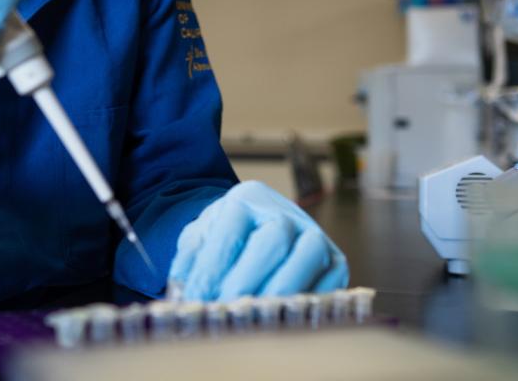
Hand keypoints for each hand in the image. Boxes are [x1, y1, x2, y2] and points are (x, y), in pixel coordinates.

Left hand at [167, 181, 347, 300]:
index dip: (213, 267)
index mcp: (248, 198)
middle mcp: (286, 211)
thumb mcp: (200, 236)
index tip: (197, 296)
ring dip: (281, 290)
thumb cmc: (227, 236)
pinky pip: (332, 280)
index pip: (230, 230)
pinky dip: (310, 301)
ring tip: (256, 317)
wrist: (259, 230)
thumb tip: (182, 290)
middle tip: (225, 309)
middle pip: (273, 240)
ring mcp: (315, 234)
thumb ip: (189, 257)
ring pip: (309, 256)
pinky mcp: (335, 260)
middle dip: (247, 280)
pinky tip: (285, 319)